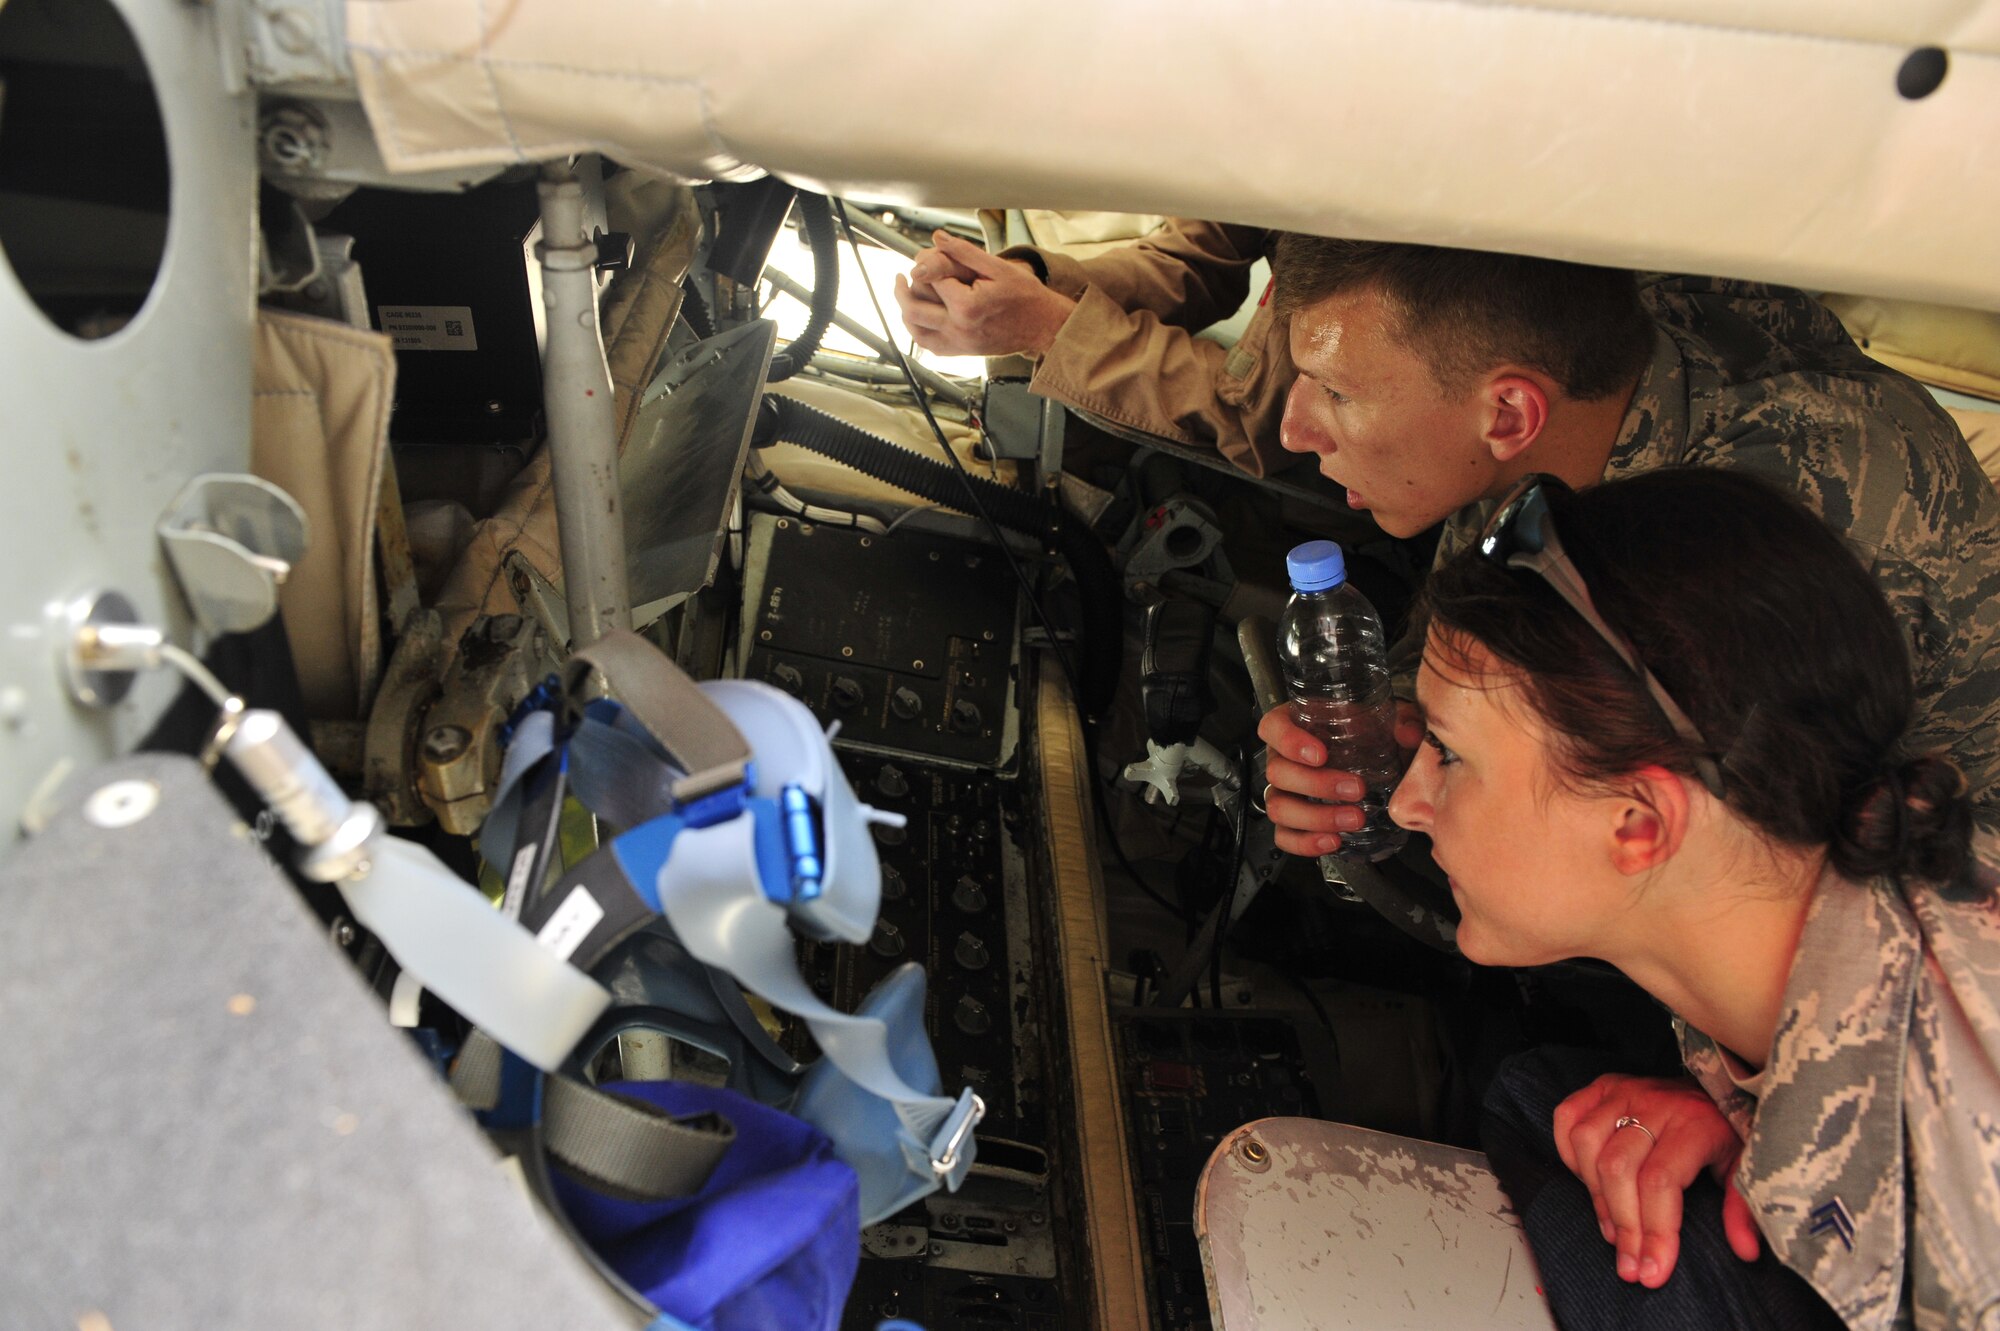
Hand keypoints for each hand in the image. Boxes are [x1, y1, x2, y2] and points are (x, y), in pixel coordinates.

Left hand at [892, 231, 1076, 357]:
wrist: (1043, 325)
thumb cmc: (1025, 296)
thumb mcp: (997, 267)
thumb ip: (963, 253)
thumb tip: (937, 239)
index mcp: (966, 306)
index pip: (930, 279)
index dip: (925, 263)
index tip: (926, 254)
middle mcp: (959, 328)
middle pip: (913, 307)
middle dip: (902, 289)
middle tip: (900, 277)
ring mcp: (959, 344)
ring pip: (916, 330)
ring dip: (905, 311)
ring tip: (905, 294)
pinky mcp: (962, 352)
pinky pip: (930, 345)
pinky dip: (919, 331)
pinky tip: (920, 316)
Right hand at [1257, 700, 1420, 856]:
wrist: (1382, 765)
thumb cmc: (1374, 735)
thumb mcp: (1391, 720)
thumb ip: (1403, 719)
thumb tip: (1407, 734)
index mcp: (1296, 725)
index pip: (1273, 727)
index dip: (1289, 741)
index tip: (1320, 754)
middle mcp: (1284, 758)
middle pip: (1277, 773)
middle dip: (1316, 785)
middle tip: (1355, 789)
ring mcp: (1285, 792)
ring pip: (1279, 807)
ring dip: (1316, 817)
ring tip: (1354, 819)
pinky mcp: (1293, 821)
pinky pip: (1285, 836)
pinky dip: (1305, 842)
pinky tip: (1333, 840)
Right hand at [1553, 1074, 1762, 1288]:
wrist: (1714, 1088)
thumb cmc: (1727, 1132)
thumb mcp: (1746, 1168)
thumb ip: (1745, 1208)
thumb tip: (1745, 1251)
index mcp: (1694, 1122)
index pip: (1660, 1181)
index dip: (1654, 1231)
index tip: (1652, 1272)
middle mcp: (1654, 1102)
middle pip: (1618, 1169)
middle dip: (1623, 1226)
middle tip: (1630, 1264)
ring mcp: (1623, 1091)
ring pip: (1586, 1144)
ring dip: (1595, 1195)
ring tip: (1614, 1228)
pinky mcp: (1602, 1086)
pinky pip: (1566, 1118)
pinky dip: (1568, 1154)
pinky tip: (1589, 1182)